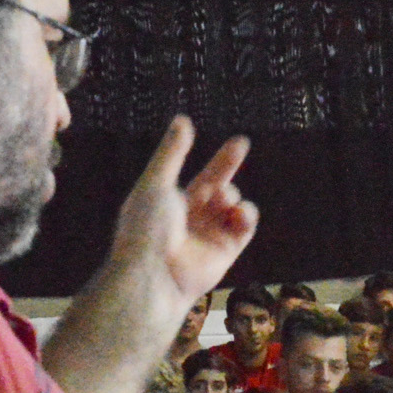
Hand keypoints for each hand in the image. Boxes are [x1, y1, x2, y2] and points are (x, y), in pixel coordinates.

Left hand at [108, 117, 259, 313]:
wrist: (154, 273)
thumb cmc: (146, 228)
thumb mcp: (156, 182)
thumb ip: (172, 153)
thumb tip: (182, 119)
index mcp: (170, 201)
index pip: (197, 174)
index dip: (212, 157)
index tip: (229, 139)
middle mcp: (190, 217)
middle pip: (217, 185)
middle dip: (228, 165)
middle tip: (240, 143)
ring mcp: (209, 234)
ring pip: (233, 205)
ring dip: (232, 195)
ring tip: (223, 200)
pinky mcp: (226, 250)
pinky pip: (244, 227)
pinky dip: (246, 216)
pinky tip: (238, 214)